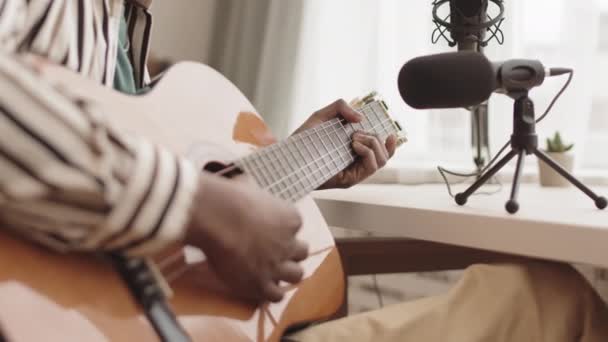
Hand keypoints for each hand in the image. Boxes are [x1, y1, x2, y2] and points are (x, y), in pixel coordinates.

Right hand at [185, 173, 307, 302]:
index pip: (296, 226)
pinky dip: (270, 293)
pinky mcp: (262, 284)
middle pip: (302, 252)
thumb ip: (252, 190)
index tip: (271, 230)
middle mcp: (289, 243)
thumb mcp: (247, 186)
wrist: (218, 218)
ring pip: (296, 275)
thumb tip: (243, 183)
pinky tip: (260, 288)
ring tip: (272, 273)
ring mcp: (277, 266)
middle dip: (291, 253)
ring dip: (286, 275)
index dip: (283, 229)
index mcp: (290, 218)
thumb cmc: (230, 198)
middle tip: (276, 253)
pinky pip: (276, 296)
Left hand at [292, 99, 397, 188]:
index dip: (391, 144)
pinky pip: (371, 166)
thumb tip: (361, 118)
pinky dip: (368, 152)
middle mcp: (356, 163)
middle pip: (385, 155)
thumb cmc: (304, 138)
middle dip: (376, 138)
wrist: (290, 155)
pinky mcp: (350, 179)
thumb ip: (341, 107)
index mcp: (354, 151)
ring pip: (382, 160)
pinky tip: (354, 144)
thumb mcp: (322, 116)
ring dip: (373, 144)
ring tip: (354, 138)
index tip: (391, 132)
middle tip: (356, 133)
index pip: (381, 151)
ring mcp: (354, 172)